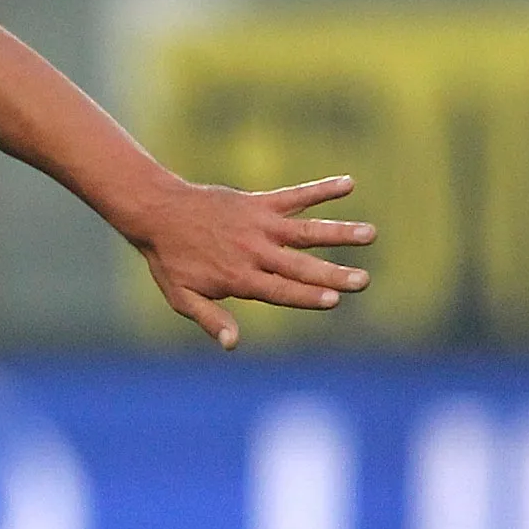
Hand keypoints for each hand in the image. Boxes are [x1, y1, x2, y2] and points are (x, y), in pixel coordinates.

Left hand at [132, 174, 374, 350]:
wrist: (158, 213)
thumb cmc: (171, 260)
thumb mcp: (183, 297)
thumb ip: (211, 319)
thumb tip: (232, 344)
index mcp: (240, 278)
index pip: (280, 291)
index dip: (307, 296)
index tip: (335, 299)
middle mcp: (255, 252)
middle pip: (300, 266)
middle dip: (334, 274)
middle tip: (364, 280)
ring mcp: (260, 225)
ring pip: (306, 231)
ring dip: (339, 232)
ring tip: (370, 233)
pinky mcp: (260, 203)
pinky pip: (296, 195)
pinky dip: (321, 189)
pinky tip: (349, 183)